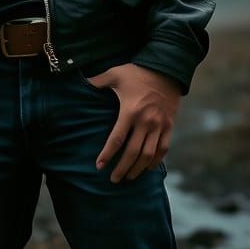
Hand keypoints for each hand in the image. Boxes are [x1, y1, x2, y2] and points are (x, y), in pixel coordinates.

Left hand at [84, 63, 182, 182]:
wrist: (166, 68)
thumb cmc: (137, 72)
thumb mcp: (115, 73)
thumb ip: (97, 81)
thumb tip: (80, 83)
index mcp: (130, 111)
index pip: (117, 139)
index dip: (107, 154)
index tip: (99, 166)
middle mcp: (145, 122)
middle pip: (133, 152)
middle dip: (122, 168)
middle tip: (114, 179)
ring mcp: (159, 125)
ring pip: (149, 154)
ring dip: (138, 169)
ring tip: (129, 177)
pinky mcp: (169, 125)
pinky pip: (163, 148)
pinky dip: (156, 160)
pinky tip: (148, 168)